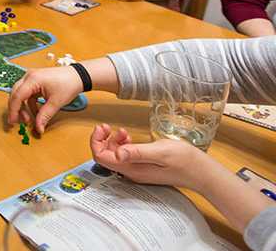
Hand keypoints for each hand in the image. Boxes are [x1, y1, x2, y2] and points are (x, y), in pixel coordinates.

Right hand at [7, 66, 82, 133]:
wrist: (78, 76)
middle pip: (15, 94)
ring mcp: (31, 78)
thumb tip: (38, 128)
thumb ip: (44, 116)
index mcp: (32, 79)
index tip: (13, 122)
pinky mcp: (35, 81)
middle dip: (16, 109)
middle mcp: (29, 76)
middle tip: (18, 122)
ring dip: (23, 107)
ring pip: (20, 94)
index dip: (14, 110)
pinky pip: (27, 93)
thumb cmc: (68, 84)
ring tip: (29, 119)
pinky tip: (35, 112)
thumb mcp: (56, 102)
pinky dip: (29, 104)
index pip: (17, 96)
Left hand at [90, 124, 207, 191]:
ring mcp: (137, 169)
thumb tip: (118, 153)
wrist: (201, 171)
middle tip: (108, 126)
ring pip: (114, 155)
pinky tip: (129, 136)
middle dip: (102, 140)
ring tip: (122, 130)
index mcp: (132, 169)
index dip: (96, 142)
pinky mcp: (143, 166)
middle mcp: (131, 171)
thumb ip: (138, 152)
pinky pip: (125, 155)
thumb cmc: (184, 161)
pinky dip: (122, 144)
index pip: (101, 158)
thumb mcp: (160, 152)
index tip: (102, 128)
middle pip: (104, 156)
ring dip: (113, 141)